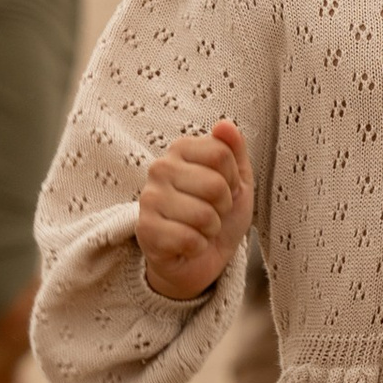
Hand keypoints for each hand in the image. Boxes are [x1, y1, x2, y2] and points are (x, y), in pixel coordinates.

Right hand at [138, 118, 252, 302]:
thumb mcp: (237, 180)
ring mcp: (149, 199)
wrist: (200, 257)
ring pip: (203, 215)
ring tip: (200, 229)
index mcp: (181, 150)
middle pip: (214, 185)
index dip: (233, 179)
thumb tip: (224, 125)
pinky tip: (188, 245)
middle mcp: (160, 168)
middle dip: (223, 207)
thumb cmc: (217, 214)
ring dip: (211, 229)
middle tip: (212, 213)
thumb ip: (234, 150)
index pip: (221, 153)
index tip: (225, 190)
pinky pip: (189, 239)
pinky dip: (198, 247)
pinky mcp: (145, 230)